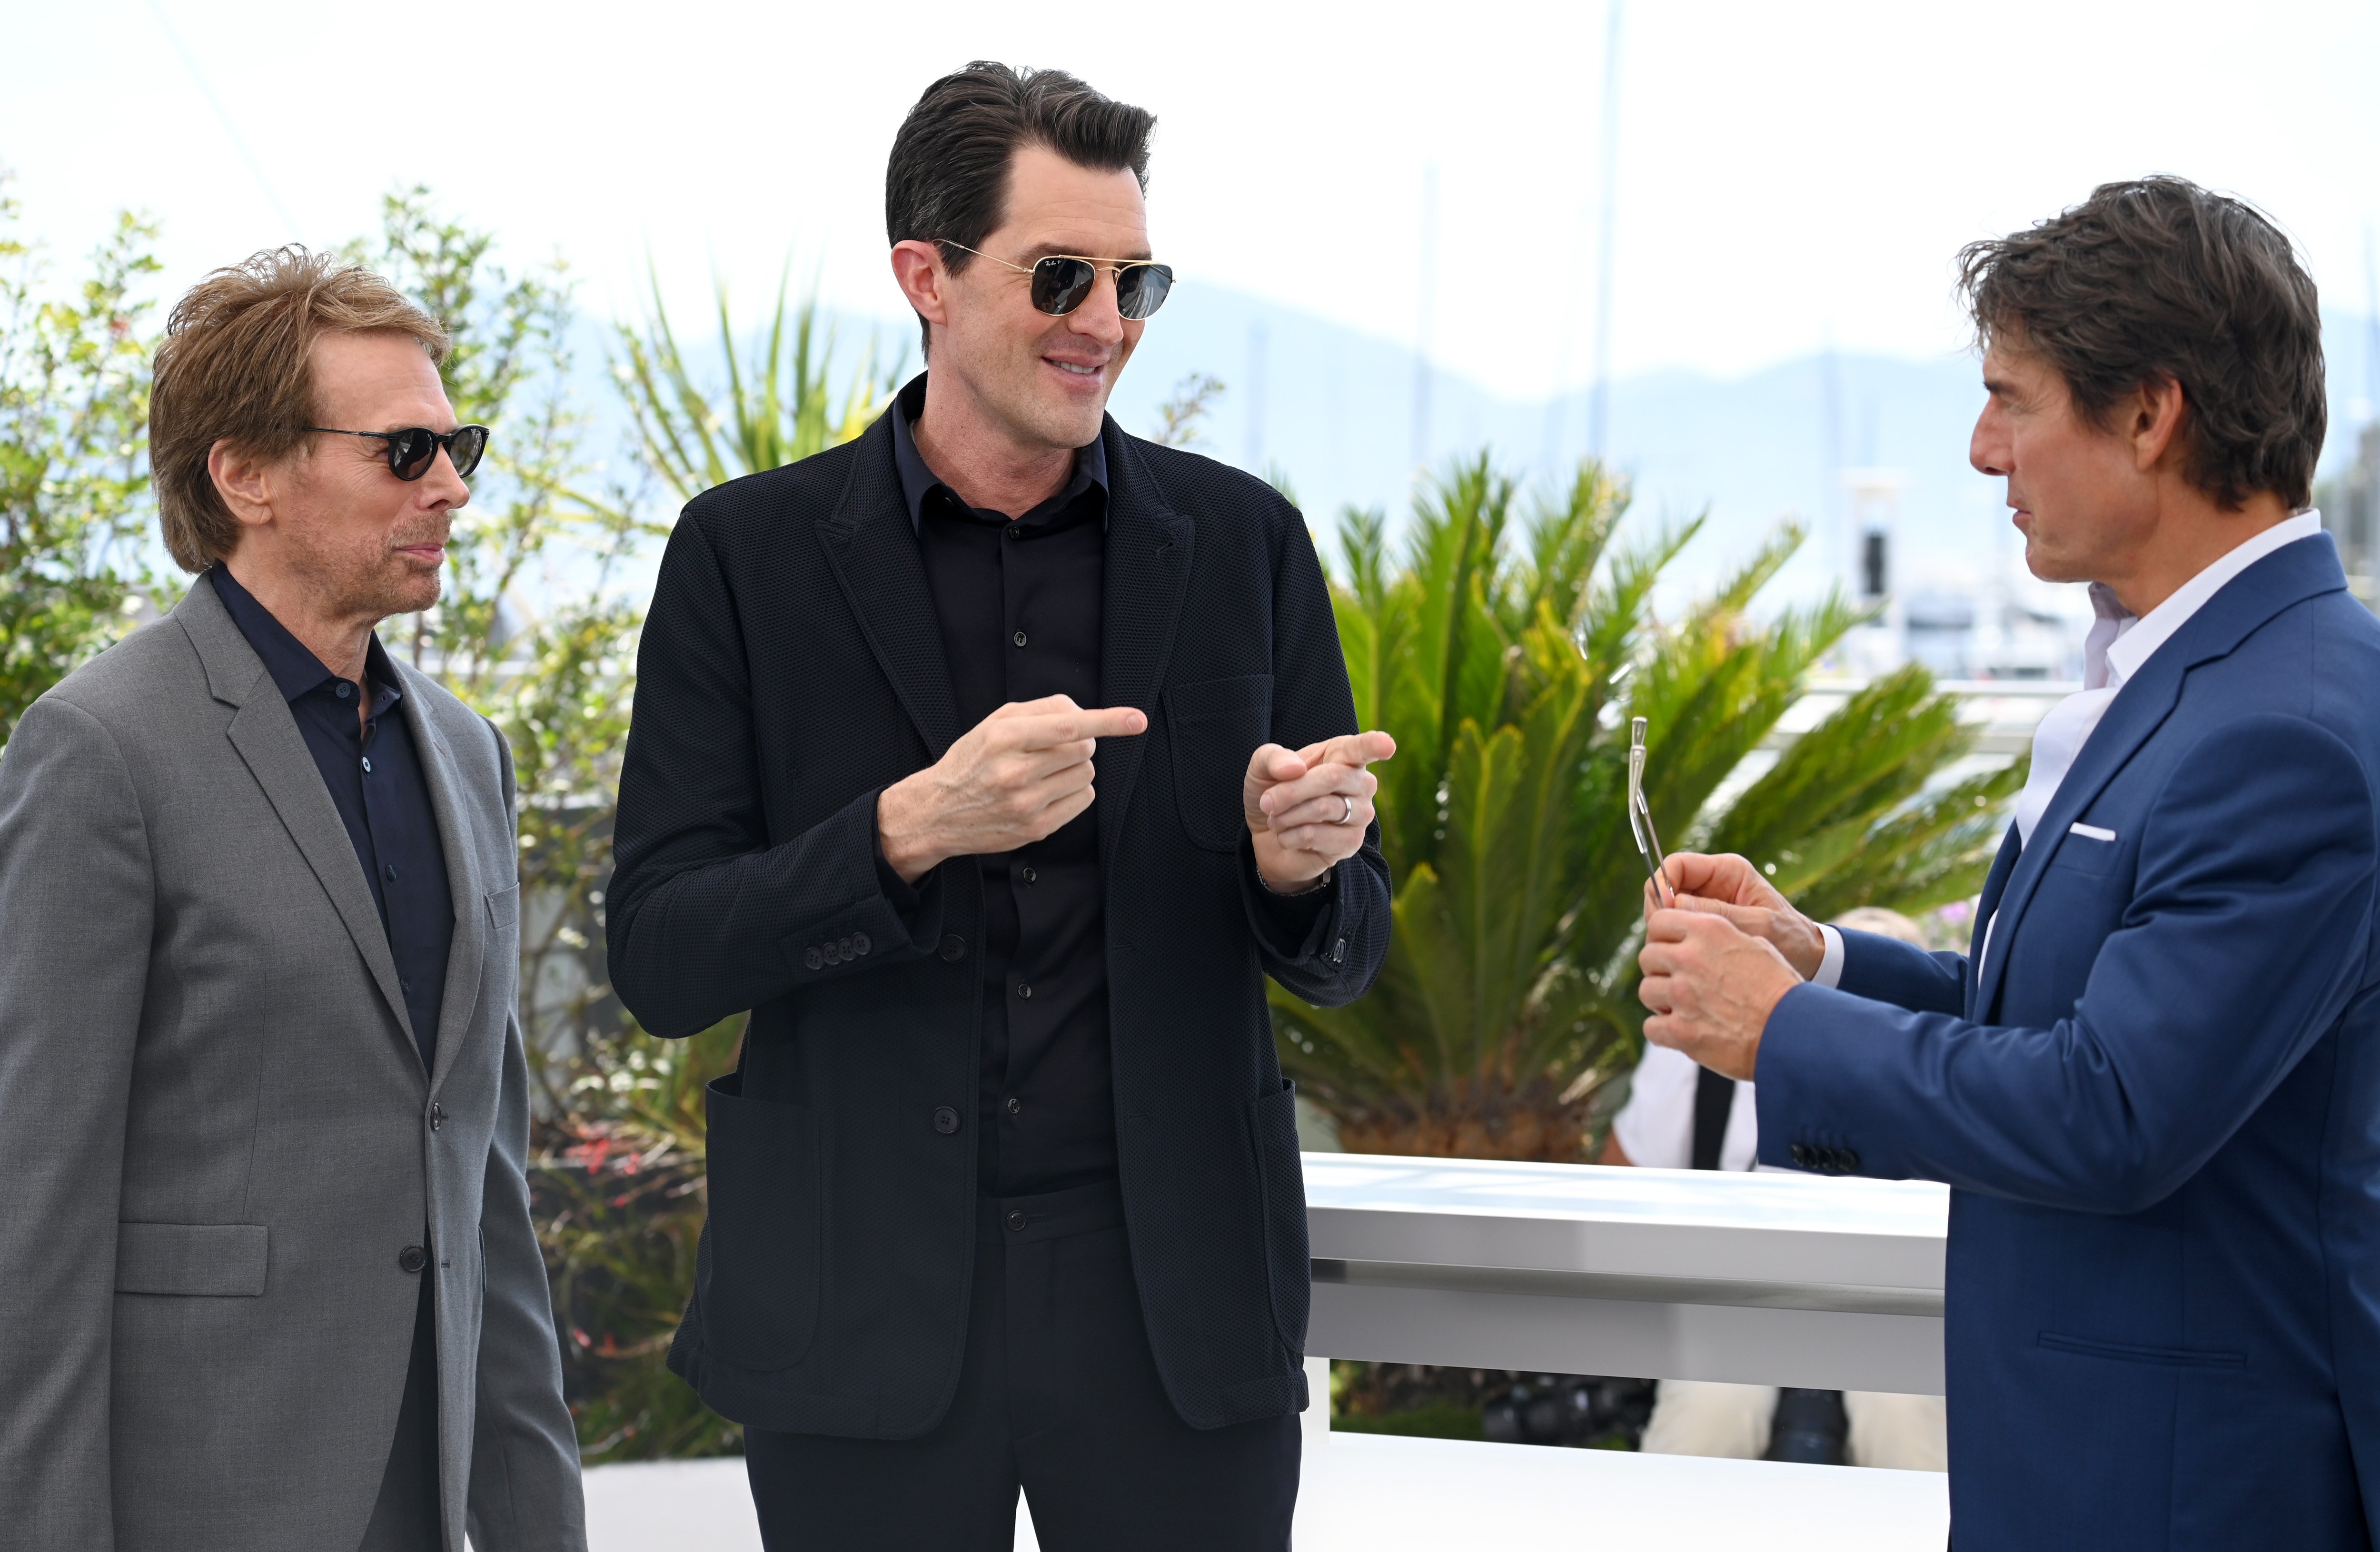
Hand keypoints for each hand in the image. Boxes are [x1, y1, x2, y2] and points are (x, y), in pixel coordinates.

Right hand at [877, 695, 1147, 882]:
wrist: (938, 811)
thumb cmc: (972, 761)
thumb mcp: (995, 723)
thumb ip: (1041, 710)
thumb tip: (1083, 714)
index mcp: (1005, 738)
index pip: (1068, 726)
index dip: (1107, 721)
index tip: (1137, 720)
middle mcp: (1016, 772)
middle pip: (1083, 749)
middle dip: (1078, 743)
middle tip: (1053, 748)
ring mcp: (1027, 803)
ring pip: (1086, 774)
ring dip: (1076, 768)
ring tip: (1046, 771)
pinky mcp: (1036, 828)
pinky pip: (1082, 800)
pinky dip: (1074, 791)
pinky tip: (1048, 790)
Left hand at [1244, 731, 1396, 891]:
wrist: (1268, 836)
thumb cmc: (1272, 792)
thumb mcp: (1262, 768)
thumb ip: (1273, 759)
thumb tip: (1295, 769)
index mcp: (1343, 755)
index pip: (1363, 747)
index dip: (1375, 745)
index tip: (1386, 745)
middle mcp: (1360, 782)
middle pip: (1333, 777)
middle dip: (1292, 790)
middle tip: (1267, 801)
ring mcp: (1361, 814)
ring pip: (1323, 808)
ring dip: (1287, 815)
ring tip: (1277, 819)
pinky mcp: (1351, 843)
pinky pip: (1316, 835)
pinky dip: (1290, 836)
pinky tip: (1288, 837)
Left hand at [1637, 904, 1803, 1080]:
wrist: (1793, 1033)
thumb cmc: (1780, 990)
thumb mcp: (1757, 945)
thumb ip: (1721, 936)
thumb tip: (1697, 935)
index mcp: (1708, 931)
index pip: (1659, 920)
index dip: (1662, 936)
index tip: (1670, 947)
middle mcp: (1690, 958)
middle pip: (1647, 956)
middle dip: (1660, 969)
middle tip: (1678, 982)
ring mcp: (1682, 995)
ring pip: (1646, 990)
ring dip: (1661, 1000)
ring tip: (1683, 1008)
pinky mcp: (1680, 1030)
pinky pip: (1651, 1026)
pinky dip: (1663, 1031)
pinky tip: (1683, 1031)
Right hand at [1644, 851, 1827, 980]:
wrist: (1808, 959)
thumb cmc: (1791, 939)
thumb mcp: (1760, 926)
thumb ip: (1720, 914)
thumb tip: (1676, 905)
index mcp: (1727, 871)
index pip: (1677, 865)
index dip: (1662, 885)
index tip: (1665, 914)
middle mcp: (1711, 884)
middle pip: (1664, 888)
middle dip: (1661, 913)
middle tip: (1667, 941)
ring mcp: (1705, 906)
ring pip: (1665, 912)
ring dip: (1665, 932)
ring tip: (1680, 955)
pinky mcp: (1702, 927)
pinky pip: (1675, 931)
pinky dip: (1674, 944)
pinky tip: (1685, 962)